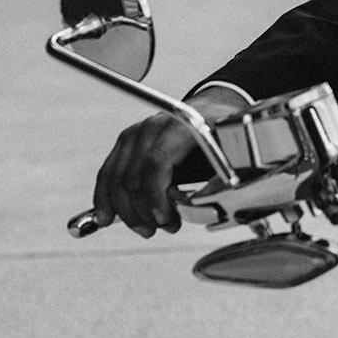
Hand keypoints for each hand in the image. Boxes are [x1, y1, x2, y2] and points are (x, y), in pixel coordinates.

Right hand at [91, 90, 243, 236]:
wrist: (210, 109)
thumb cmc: (222, 133)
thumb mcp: (231, 150)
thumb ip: (218, 176)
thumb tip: (204, 207)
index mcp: (182, 126)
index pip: (156, 164)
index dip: (155, 197)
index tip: (164, 220)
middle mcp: (153, 126)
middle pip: (134, 175)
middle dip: (144, 210)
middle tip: (162, 228)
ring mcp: (136, 132)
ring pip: (117, 178)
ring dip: (127, 211)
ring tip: (146, 229)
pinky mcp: (125, 141)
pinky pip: (108, 172)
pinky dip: (105, 198)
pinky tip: (105, 218)